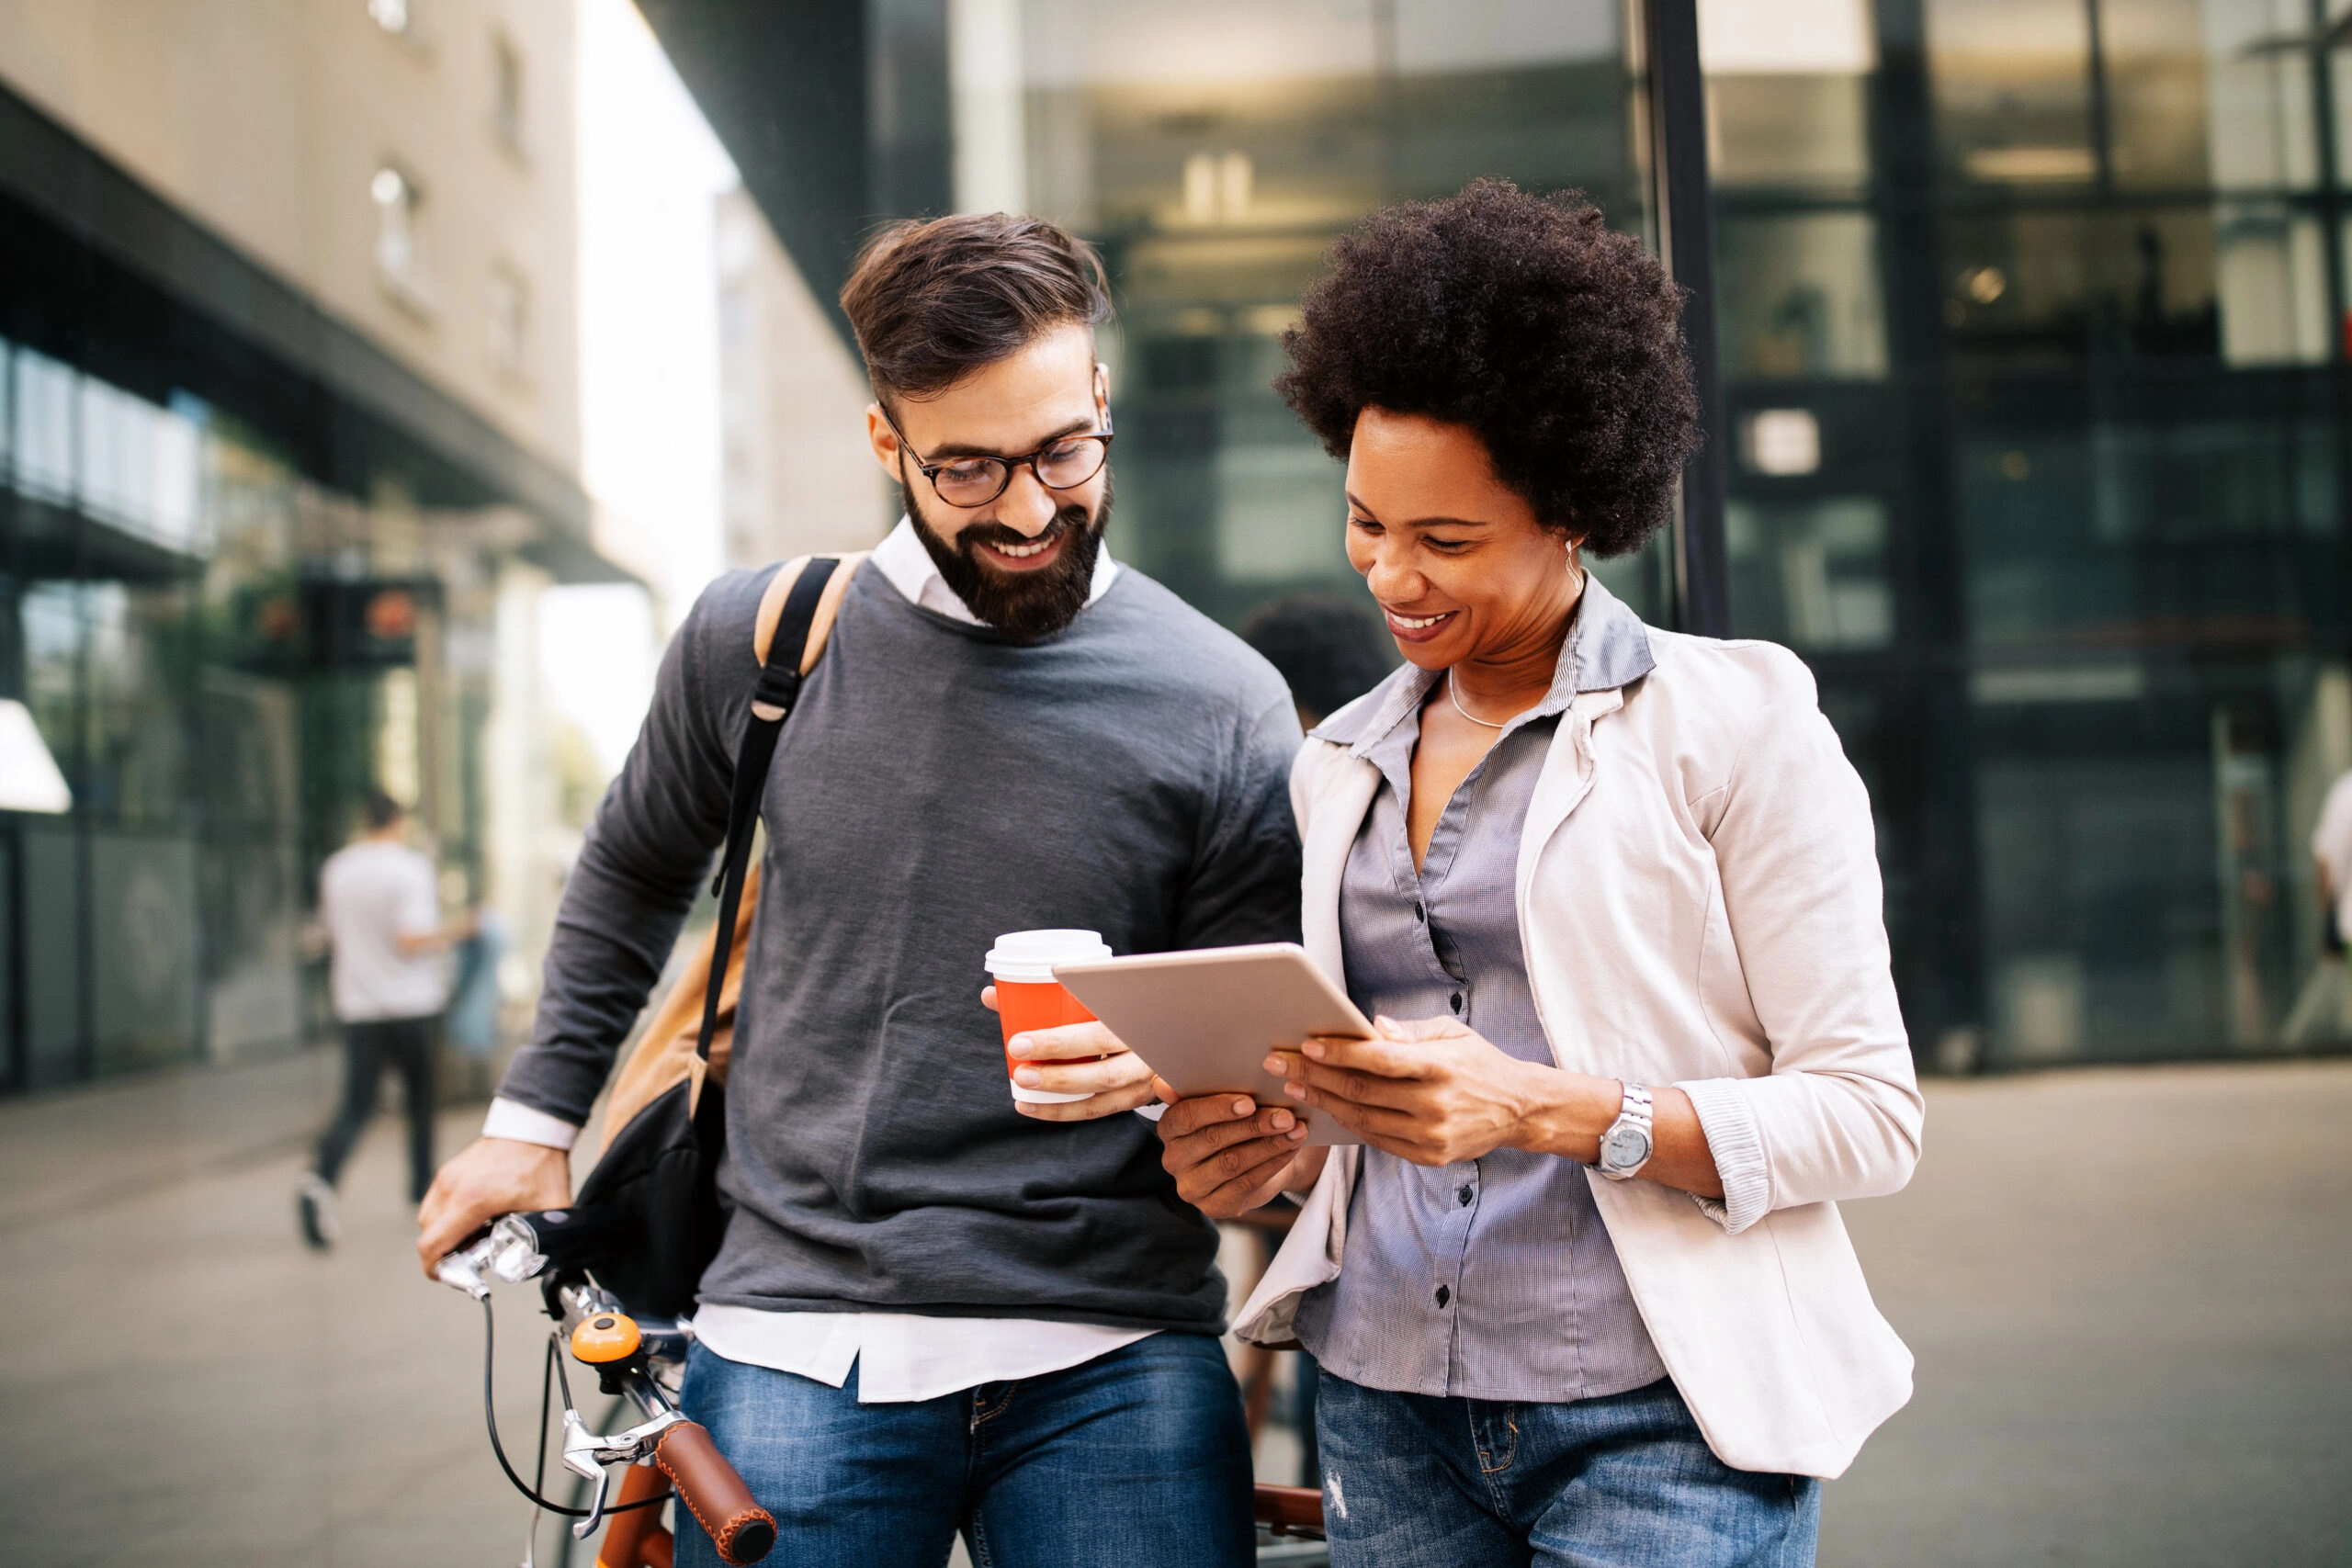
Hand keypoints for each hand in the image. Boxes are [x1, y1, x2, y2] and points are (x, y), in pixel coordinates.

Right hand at [415, 1136, 571, 1276]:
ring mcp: (447, 1177)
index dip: (435, 1270)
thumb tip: (544, 1260)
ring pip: (429, 1219)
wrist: (536, 1128)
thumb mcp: (550, 1208)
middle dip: (444, 1253)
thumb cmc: (541, 1164)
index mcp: (472, 1200)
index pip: (432, 1245)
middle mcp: (452, 1188)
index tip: (450, 1277)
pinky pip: (436, 1202)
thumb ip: (547, 1238)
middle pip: (428, 1236)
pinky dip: (447, 1216)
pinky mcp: (449, 1171)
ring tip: (473, 1238)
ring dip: (444, 1234)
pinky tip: (473, 1218)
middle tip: (470, 1258)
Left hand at [980, 985, 1158, 1121]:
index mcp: (1137, 1009)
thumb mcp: (1097, 993)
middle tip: (1018, 1056)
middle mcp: (1146, 1042)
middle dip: (1057, 1059)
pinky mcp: (1137, 1096)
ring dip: (1059, 1092)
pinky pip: (1099, 1108)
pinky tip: (1033, 1107)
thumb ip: (1047, 995)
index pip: (1102, 1013)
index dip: (1062, 1027)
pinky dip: (1064, 1110)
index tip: (1022, 1035)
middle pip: (1102, 1054)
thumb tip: (992, 996)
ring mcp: (1146, 1074)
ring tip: (1022, 1088)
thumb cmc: (1121, 1008)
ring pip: (1103, 1088)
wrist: (1174, 1032)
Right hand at [1157, 1093, 1326, 1216]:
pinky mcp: (1214, 1207)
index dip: (1217, 1108)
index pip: (1185, 1117)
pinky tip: (1291, 1148)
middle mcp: (1173, 1160)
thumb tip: (1163, 1084)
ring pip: (1232, 1163)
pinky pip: (1246, 1184)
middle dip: (1253, 1126)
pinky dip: (1273, 1164)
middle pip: (1212, 1140)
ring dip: (1268, 1145)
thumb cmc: (1234, 1119)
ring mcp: (1191, 1187)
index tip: (1250, 1102)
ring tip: (1296, 1130)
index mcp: (1168, 1128)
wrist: (1256, 1157)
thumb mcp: (1220, 1100)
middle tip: (1286, 1116)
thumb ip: (1198, 1087)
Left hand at [1274, 1015, 1611, 1166]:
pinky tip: (1326, 1109)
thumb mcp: (1452, 1034)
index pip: (1379, 1060)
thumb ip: (1410, 1032)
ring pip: (1363, 1119)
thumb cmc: (1478, 1062)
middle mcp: (1434, 1104)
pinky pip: (1377, 1140)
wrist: (1518, 1109)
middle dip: (1315, 1076)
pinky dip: (1348, 1124)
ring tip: (1295, 1087)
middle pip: (1362, 1091)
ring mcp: (1431, 1136)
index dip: (1339, 1053)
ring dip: (1323, 1102)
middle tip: (1280, 1064)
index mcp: (1440, 1066)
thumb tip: (1372, 1027)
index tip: (1307, 1044)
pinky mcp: (1428, 1157)